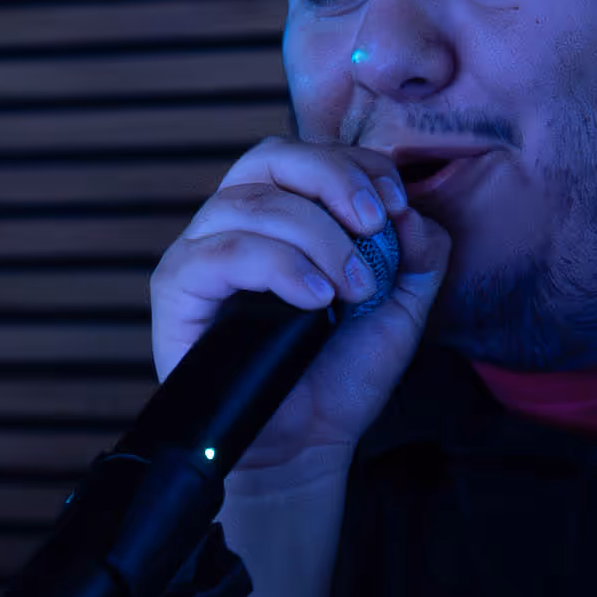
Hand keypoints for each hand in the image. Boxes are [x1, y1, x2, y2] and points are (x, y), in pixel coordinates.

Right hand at [147, 137, 450, 485]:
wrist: (306, 442)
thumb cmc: (341, 371)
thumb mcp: (402, 304)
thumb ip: (419, 251)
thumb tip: (410, 210)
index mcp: (282, 214)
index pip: (309, 155)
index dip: (355, 165)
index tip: (395, 205)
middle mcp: (236, 222)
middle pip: (271, 158)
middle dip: (333, 180)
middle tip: (374, 226)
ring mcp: (202, 251)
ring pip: (252, 203)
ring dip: (316, 237)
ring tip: (350, 288)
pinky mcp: (178, 287)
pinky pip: (222, 252)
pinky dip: (277, 265)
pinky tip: (314, 299)